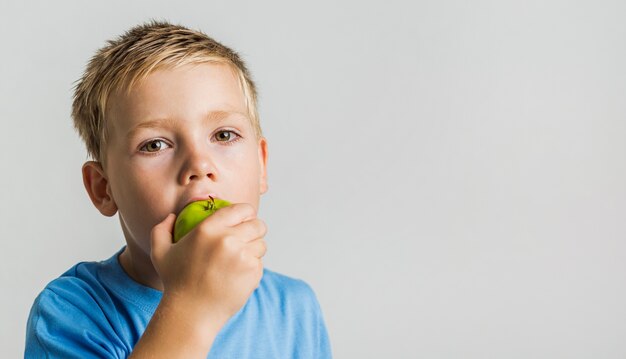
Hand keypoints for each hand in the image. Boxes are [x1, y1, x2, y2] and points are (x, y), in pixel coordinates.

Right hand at [149, 203, 267, 323]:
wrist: (191, 312)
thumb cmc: (175, 282)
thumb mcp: (160, 253)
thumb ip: (161, 229)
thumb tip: (172, 216)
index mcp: (208, 228)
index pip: (242, 209)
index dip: (247, 213)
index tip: (244, 219)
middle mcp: (228, 239)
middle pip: (258, 225)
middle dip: (255, 229)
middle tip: (248, 237)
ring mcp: (243, 256)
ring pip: (261, 244)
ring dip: (254, 249)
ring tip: (241, 258)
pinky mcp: (252, 272)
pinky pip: (260, 262)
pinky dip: (253, 267)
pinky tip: (238, 274)